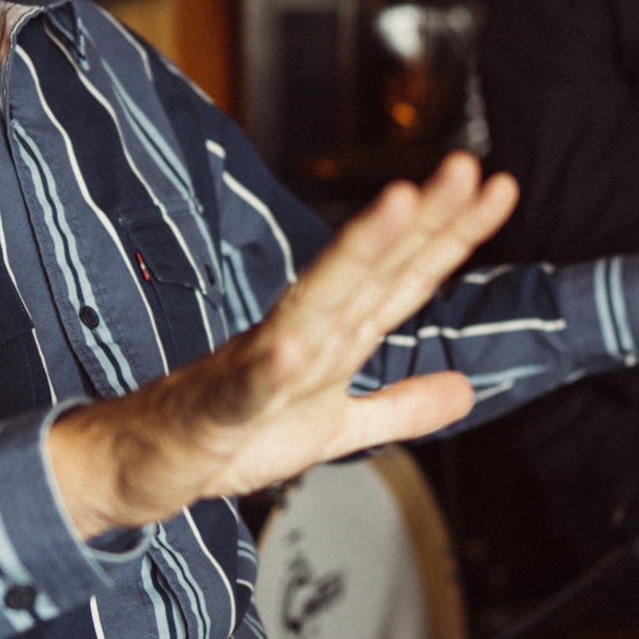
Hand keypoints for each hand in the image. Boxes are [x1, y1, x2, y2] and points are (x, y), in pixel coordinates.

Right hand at [46, 153, 516, 537]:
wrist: (140, 469)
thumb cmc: (226, 438)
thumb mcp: (334, 429)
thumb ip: (399, 407)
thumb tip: (464, 387)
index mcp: (333, 340)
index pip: (403, 278)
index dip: (452, 234)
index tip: (498, 189)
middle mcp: (301, 337)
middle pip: (370, 271)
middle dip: (418, 220)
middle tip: (463, 169)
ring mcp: (257, 367)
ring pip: (314, 304)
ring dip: (355, 256)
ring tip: (397, 211)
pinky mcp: (217, 410)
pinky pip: (246, 388)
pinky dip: (269, 368)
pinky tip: (293, 346)